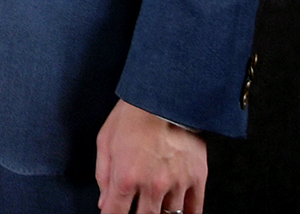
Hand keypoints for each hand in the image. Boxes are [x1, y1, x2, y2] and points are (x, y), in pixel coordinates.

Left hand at [95, 99, 206, 213]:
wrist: (165, 98)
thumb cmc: (132, 116)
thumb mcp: (105, 142)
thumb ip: (103, 176)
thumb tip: (104, 202)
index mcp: (126, 177)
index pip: (115, 213)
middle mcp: (152, 186)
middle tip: (136, 208)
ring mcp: (177, 184)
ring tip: (154, 206)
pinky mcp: (197, 179)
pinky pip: (194, 210)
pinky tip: (178, 213)